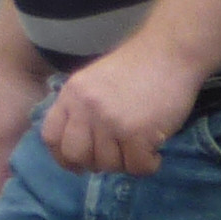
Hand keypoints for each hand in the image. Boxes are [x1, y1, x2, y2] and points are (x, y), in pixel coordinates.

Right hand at [0, 63, 46, 219]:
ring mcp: (1, 153)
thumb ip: (2, 174)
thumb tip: (9, 210)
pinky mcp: (20, 148)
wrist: (23, 68)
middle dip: (3, 209)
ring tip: (41, 210)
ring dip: (20, 197)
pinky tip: (49, 192)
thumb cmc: (4, 102)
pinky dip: (32, 184)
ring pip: (6, 186)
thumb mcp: (1, 140)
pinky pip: (23, 174)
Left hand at [38, 39, 203, 183]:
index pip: (51, 136)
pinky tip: (155, 151)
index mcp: (71, 94)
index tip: (77, 166)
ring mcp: (110, 121)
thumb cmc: (136, 67)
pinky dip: (149, 165)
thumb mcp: (93, 81)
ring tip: (139, 148)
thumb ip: (81, 108)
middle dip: (95, 164)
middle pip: (77, 155)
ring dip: (126, 163)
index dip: (62, 157)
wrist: (169, 52)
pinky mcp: (138, 132)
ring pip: (109, 165)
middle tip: (116, 157)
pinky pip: (138, 167)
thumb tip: (78, 147)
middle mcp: (85, 108)